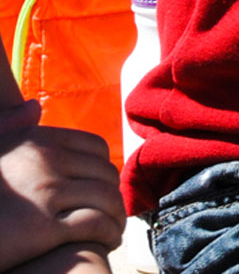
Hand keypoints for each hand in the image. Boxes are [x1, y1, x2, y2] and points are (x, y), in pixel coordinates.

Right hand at [0, 117, 124, 270]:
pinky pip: (96, 224)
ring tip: (113, 230)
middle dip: (115, 194)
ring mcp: (45, 192)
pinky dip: (109, 233)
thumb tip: (33, 107)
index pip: (94, 147)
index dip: (104, 170)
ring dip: (117, 217)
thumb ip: (10, 127)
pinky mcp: (44, 227)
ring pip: (107, 198)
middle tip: (113, 213)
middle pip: (105, 173)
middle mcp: (43, 161)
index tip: (103, 188)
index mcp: (34, 140)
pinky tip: (107, 242)